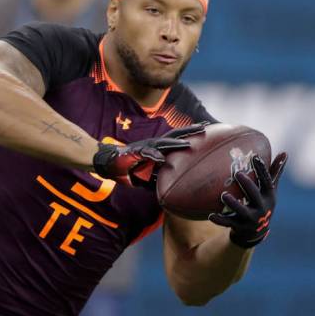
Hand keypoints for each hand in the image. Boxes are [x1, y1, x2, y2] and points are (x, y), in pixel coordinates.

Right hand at [92, 123, 206, 186]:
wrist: (108, 163)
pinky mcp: (135, 152)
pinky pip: (146, 154)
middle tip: (206, 127)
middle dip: (190, 131)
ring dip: (176, 142)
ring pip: (163, 142)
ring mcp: (145, 147)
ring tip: (189, 143)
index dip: (191, 134)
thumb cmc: (128, 168)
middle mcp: (154, 144)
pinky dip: (154, 156)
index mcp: (158, 147)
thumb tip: (169, 187)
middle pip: (175, 135)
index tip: (206, 131)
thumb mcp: (147, 176)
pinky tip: (161, 158)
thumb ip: (158, 179)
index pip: (178, 138)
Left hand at [209, 152, 287, 248]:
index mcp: (268, 196)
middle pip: (255, 195)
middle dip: (247, 185)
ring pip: (242, 211)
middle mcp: (261, 207)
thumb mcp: (270, 190)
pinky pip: (229, 223)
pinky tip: (211, 215)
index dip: (262, 170)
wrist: (257, 231)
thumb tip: (285, 152)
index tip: (255, 156)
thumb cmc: (262, 202)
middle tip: (237, 173)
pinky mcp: (240, 226)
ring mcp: (251, 218)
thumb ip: (275, 172)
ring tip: (224, 195)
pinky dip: (220, 220)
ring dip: (233, 203)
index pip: (267, 181)